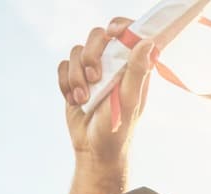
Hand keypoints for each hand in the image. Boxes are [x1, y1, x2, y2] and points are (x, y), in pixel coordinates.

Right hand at [59, 18, 155, 164]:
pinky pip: (62, 66)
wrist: (94, 150)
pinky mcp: (74, 80)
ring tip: (84, 99)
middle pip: (97, 36)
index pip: (128, 33)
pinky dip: (65, 83)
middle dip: (91, 55)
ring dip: (76, 76)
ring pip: (76, 52)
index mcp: (132, 67)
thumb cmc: (117, 129)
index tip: (113, 32)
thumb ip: (137, 71)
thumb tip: (148, 42)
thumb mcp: (129, 100)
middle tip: (95, 77)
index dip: (121, 26)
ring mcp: (92, 71)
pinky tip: (74, 101)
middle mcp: (113, 65)